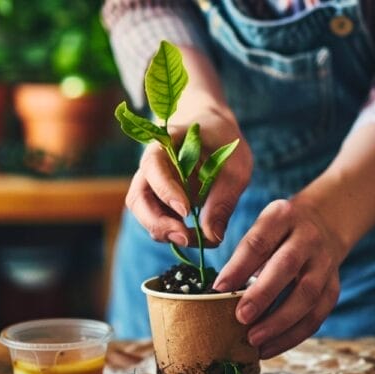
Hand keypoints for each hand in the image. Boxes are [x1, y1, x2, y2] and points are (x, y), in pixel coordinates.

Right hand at [125, 105, 252, 245]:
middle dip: (158, 222)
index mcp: (165, 144)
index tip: (186, 211)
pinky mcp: (159, 201)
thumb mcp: (236, 166)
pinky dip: (171, 232)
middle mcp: (150, 167)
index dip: (165, 190)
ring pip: (143, 213)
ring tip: (191, 238)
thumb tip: (212, 236)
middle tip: (185, 237)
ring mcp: (151, 186)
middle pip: (138, 198)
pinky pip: (156, 220)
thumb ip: (224, 199)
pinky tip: (192, 235)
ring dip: (163, 231)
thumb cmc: (224, 143)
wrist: (214, 134)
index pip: (153, 166)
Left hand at [212, 198, 346, 358]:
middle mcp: (307, 237)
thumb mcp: (262, 226)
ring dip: (280, 322)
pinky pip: (317, 314)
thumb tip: (219, 293)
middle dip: (263, 294)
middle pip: (287, 266)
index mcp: (282, 217)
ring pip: (308, 294)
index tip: (218, 289)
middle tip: (240, 318)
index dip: (239, 267)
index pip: (259, 242)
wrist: (325, 221)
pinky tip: (271, 348)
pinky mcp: (334, 286)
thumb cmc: (280, 231)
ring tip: (254, 341)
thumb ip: (244, 253)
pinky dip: (293, 335)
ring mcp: (325, 262)